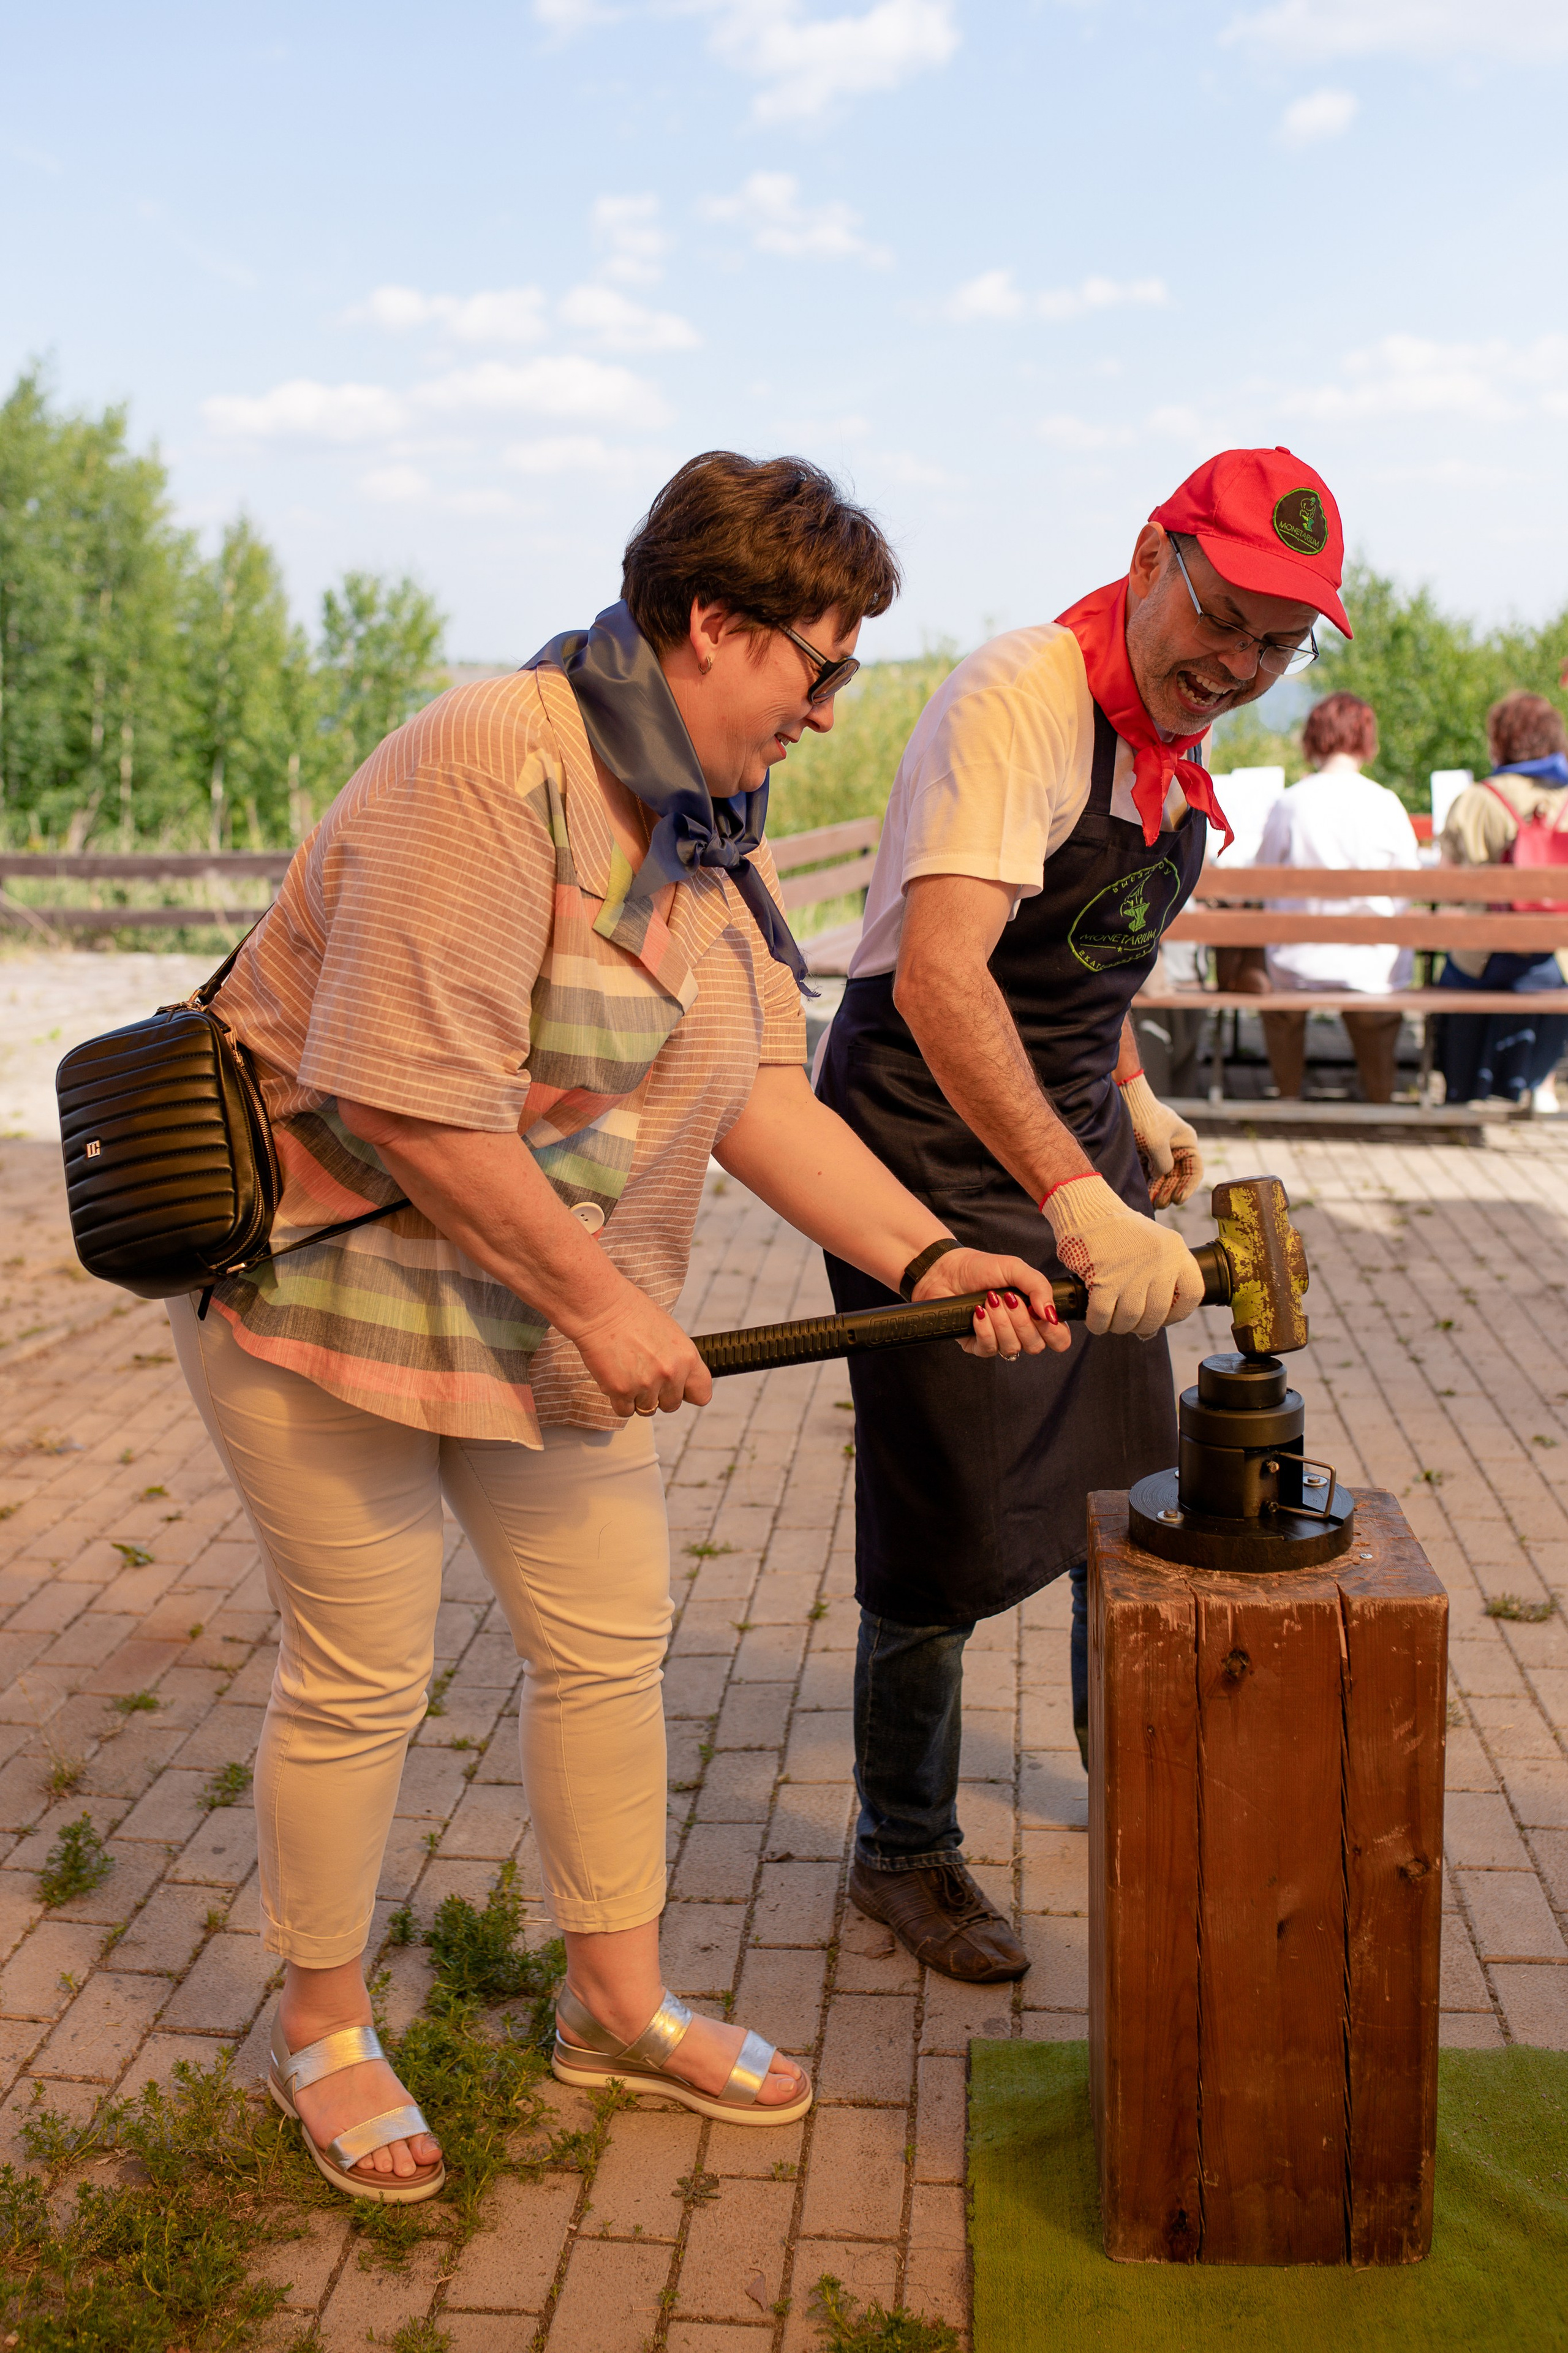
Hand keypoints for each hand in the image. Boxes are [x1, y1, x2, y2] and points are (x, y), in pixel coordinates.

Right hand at [564, 1284, 713, 1416]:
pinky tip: (615, 1377)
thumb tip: (681, 1379)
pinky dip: (619, 1400)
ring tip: (628, 1371)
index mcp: (687, 1357)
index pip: (702, 1394)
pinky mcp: (621, 1391)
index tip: (680, 1389)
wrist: (602, 1308)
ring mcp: (646, 1385)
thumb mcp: (670, 1333)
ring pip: (647, 1409)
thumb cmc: (633, 1313)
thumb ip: (679, 1359)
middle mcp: (670, 1374)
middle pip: (671, 1405)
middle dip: (659, 1395)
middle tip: (644, 1375)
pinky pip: (624, 1411)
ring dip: (637, 1397)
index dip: (689, 1393)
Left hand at [911, 1247, 1071, 1361]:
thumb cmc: (982, 1268)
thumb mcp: (1016, 1269)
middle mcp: (1020, 1331)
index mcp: (1036, 1314)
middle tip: (1008, 1298)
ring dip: (1002, 1322)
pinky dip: (985, 1328)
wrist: (947, 1270)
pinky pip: (989, 1349)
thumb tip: (1051, 1313)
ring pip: (1012, 1348)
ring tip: (989, 1300)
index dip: (1054, 1332)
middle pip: (1036, 1346)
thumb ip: (1039, 1287)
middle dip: (1022, 1321)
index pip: (1059, 1339)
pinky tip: (978, 1311)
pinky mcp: (977, 1346)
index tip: (1041, 1313)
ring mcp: (999, 1340)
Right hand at [1041, 1174, 1205, 1340]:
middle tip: (1130, 1323)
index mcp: (1176, 1250)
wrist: (1089, 1210)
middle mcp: (1160, 1260)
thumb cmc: (1120, 1234)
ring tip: (1112, 1321)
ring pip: (1130, 1318)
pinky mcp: (1104, 1277)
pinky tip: (1096, 1321)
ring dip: (1119, 1327)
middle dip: (1142, 1325)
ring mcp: (1132, 1269)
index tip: (1162, 1317)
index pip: (1192, 1295)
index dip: (1178, 1314)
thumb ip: (1159, 1280)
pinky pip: (1103, 1315)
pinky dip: (1099, 1324)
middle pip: (1157, 1313)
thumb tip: (1150, 1331)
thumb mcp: (1154, 1245)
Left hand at [1118, 1072, 1203, 1209]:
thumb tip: (1161, 1176)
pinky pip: (1151, 1171)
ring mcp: (1162, 1150)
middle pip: (1178, 1175)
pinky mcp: (1147, 1152)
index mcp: (1187, 1142)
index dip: (1188, 1186)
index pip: (1194, 1169)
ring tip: (1153, 1204)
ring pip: (1164, 1176)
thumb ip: (1162, 1164)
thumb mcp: (1156, 1143)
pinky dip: (1149, 1183)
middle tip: (1161, 1204)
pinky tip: (1144, 1194)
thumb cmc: (1144, 1118)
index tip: (1179, 1199)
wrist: (1125, 1101)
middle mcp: (1177, 1147)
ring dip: (1159, 1190)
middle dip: (1170, 1191)